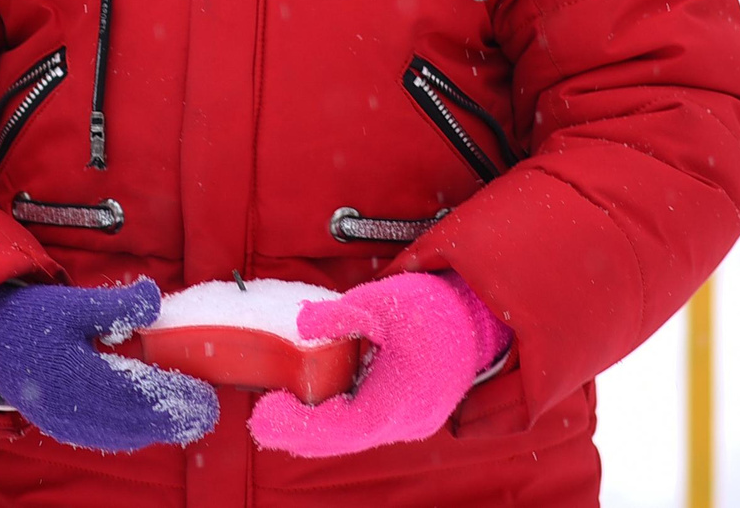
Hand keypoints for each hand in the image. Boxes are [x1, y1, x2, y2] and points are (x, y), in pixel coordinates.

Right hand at [0, 279, 217, 452]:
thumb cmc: (29, 319)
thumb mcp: (70, 303)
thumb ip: (113, 305)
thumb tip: (153, 297)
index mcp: (72, 375)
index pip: (134, 394)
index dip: (172, 396)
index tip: (203, 392)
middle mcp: (69, 408)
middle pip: (134, 422)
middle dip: (174, 418)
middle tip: (207, 409)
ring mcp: (64, 423)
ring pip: (122, 435)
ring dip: (158, 428)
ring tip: (190, 415)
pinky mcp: (61, 428)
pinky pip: (106, 437)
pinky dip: (135, 432)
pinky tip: (153, 421)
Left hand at [248, 272, 511, 458]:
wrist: (477, 317)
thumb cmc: (430, 308)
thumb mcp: (381, 300)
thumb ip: (341, 314)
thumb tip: (303, 322)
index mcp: (400, 398)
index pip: (343, 427)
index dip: (300, 426)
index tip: (265, 412)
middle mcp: (408, 420)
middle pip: (346, 440)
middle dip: (300, 433)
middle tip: (261, 418)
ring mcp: (413, 421)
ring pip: (357, 436)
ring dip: (319, 430)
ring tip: (280, 415)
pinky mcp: (413, 414)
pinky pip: (371, 425)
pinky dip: (340, 421)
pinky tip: (317, 407)